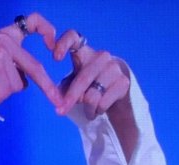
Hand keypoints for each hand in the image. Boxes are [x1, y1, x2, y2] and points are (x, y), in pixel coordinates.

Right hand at [0, 12, 62, 109]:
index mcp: (7, 36)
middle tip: (58, 102)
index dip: (46, 30)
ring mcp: (3, 52)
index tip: (53, 46)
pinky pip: (7, 91)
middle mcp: (6, 40)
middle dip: (48, 89)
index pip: (32, 23)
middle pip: (35, 68)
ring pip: (18, 85)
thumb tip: (30, 81)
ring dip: (4, 93)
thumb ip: (13, 65)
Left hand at [53, 29, 137, 160]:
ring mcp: (113, 68)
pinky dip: (97, 111)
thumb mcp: (73, 84)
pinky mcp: (123, 81)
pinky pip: (103, 103)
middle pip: (83, 79)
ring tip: (88, 110)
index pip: (73, 37)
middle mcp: (100, 56)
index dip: (63, 44)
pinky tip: (98, 109)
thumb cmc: (88, 86)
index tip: (55, 58)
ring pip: (92, 96)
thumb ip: (64, 89)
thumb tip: (59, 101)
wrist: (115, 92)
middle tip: (60, 112)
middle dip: (70, 99)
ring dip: (87, 108)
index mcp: (84, 52)